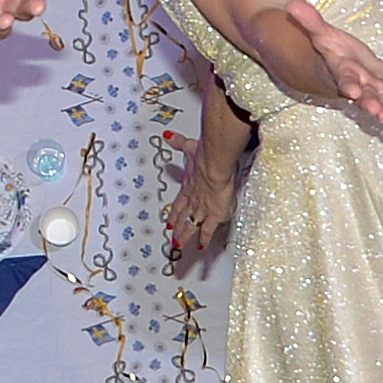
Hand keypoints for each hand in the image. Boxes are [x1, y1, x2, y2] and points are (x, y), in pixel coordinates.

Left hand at [159, 129, 236, 274]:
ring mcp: (203, 208)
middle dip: (177, 229)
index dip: (174, 213)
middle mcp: (193, 199)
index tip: (169, 221)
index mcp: (188, 186)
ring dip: (185, 236)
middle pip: (183, 218)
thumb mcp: (188, 147)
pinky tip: (202, 246)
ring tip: (180, 246)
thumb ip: (177, 142)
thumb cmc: (204, 156)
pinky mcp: (214, 214)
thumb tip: (167, 135)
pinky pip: (208, 230)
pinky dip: (205, 238)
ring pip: (191, 226)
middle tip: (172, 239)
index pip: (179, 204)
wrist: (214, 165)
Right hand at [284, 0, 382, 128]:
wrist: (337, 65)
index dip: (349, 85)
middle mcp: (359, 86)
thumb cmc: (329, 49)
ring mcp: (374, 91)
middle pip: (366, 96)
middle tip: (380, 113)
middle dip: (372, 104)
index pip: (345, 79)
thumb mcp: (321, 33)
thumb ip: (310, 21)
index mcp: (343, 72)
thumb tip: (291, 4)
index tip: (352, 92)